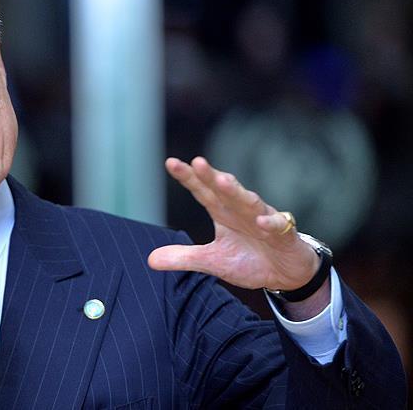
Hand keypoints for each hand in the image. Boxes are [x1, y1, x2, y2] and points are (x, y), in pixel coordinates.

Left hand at [148, 156, 320, 291]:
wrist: (286, 273)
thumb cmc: (249, 259)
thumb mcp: (213, 262)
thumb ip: (184, 257)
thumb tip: (150, 259)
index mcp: (222, 212)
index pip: (203, 191)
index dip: (188, 178)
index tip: (171, 163)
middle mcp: (241, 210)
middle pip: (224, 190)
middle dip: (211, 176)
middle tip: (197, 162)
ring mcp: (263, 219)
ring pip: (249, 202)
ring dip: (237, 192)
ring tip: (224, 181)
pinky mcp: (284, 234)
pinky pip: (277, 226)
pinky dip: (269, 223)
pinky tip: (261, 221)